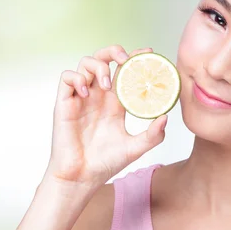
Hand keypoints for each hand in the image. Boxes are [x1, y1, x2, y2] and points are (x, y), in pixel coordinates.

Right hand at [43, 45, 167, 190]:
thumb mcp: (135, 148)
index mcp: (115, 102)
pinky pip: (66, 78)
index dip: (135, 58)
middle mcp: (98, 96)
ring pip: (85, 63)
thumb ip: (153, 135)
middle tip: (125, 59)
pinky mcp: (64, 103)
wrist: (82, 178)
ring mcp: (81, 98)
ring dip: (98, 66)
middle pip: (103, 59)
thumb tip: (166, 117)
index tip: (148, 53)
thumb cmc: (105, 164)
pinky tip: (86, 93)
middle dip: (114, 51)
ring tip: (107, 85)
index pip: (125, 71)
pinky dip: (77, 78)